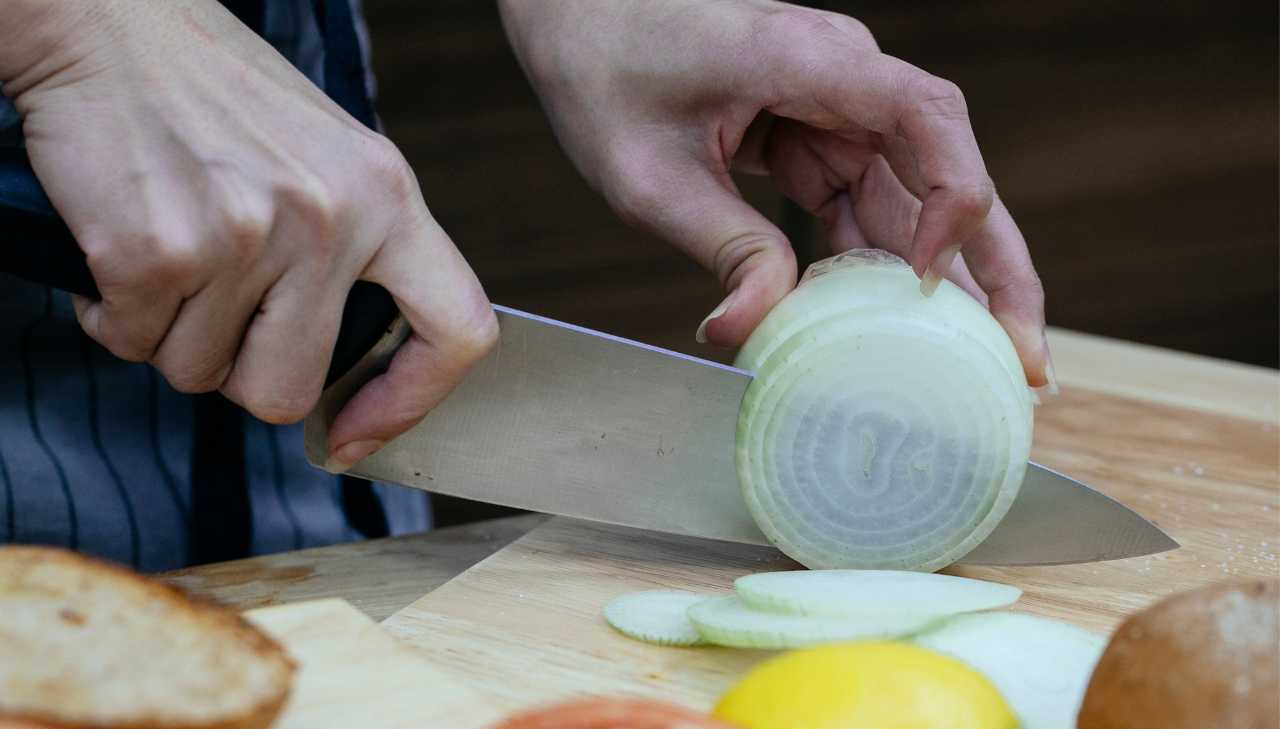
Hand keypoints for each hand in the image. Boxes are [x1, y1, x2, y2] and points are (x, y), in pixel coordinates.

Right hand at [0, 0, 497, 467]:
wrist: (103, 25)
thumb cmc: (213, 94)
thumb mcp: (327, 158)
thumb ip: (356, 249)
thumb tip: (354, 361)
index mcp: (388, 195)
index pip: (458, 329)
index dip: (412, 402)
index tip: (357, 432)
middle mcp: (331, 218)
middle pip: (288, 388)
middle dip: (237, 374)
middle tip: (213, 317)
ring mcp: (248, 236)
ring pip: (200, 373)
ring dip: (169, 337)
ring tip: (168, 258)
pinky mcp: (160, 248)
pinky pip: (133, 342)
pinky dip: (113, 316)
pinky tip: (119, 249)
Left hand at [499, 0, 1051, 387]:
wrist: (577, 19)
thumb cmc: (606, 70)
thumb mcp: (648, 174)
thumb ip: (719, 246)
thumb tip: (749, 333)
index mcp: (811, 61)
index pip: (927, 117)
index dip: (955, 198)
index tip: (929, 279)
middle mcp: (843, 78)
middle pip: (948, 169)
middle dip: (991, 267)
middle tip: (1025, 358)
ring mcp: (834, 105)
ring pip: (914, 195)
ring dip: (942, 279)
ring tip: (974, 366)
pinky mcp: (814, 132)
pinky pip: (865, 201)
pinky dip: (876, 262)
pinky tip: (888, 326)